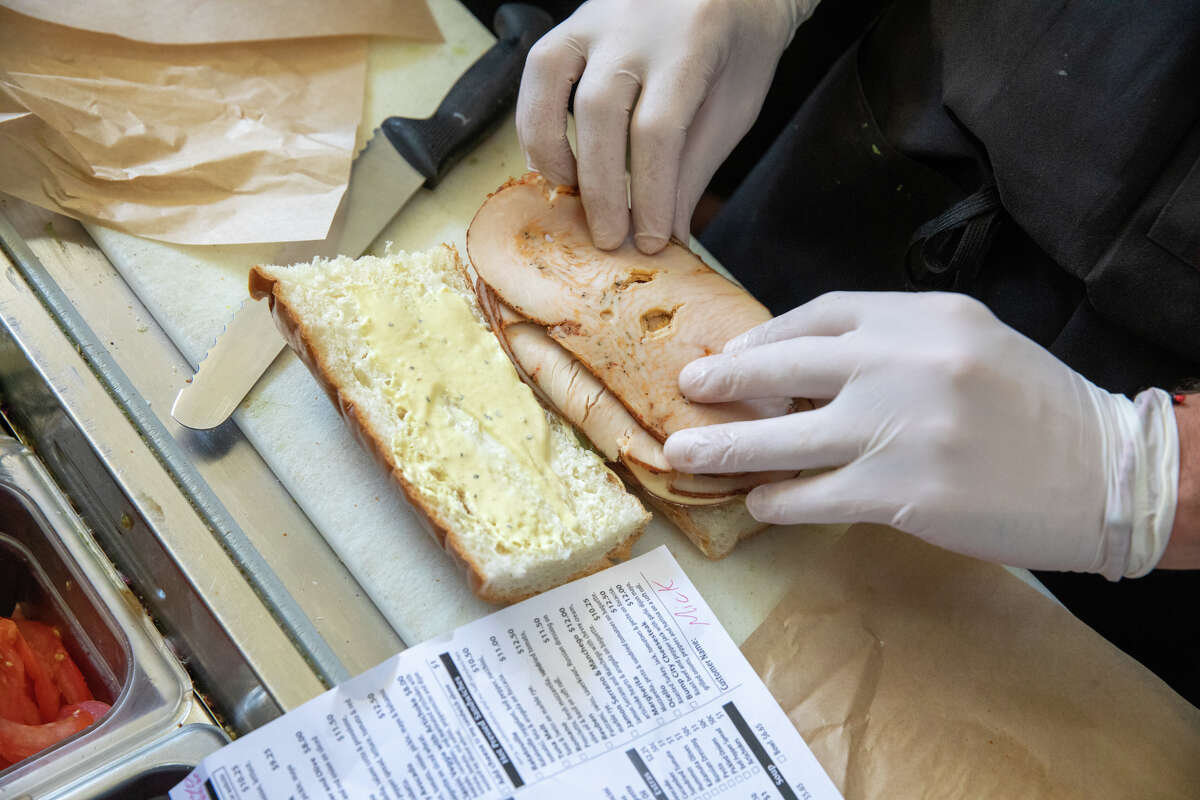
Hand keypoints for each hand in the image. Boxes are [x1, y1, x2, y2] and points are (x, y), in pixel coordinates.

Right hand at [517, 0, 814, 253]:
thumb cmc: (739, 48)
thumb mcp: (733, 109)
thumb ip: (694, 170)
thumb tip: (665, 237)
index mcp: (692, 43)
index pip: (659, 129)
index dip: (649, 193)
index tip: (650, 241)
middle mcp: (636, 24)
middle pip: (600, 111)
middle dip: (600, 186)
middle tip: (608, 239)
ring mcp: (597, 17)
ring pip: (550, 80)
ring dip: (550, 148)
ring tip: (567, 196)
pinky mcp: (573, 23)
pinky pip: (539, 70)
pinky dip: (536, 120)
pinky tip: (551, 160)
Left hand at [664, 292, 1179, 578]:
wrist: (1107, 474)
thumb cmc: (1033, 408)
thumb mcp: (968, 343)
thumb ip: (892, 344)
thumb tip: (801, 370)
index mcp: (924, 315)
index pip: (821, 313)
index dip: (766, 337)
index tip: (734, 357)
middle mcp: (906, 361)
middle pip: (787, 366)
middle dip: (726, 380)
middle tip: (687, 389)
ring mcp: (900, 428)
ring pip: (784, 437)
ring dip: (725, 449)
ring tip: (683, 455)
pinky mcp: (902, 492)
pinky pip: (815, 495)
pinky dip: (778, 499)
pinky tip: (760, 501)